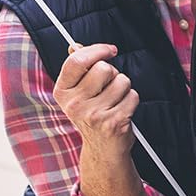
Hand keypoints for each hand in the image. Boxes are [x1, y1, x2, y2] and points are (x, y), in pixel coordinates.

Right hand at [54, 42, 138, 160]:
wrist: (103, 149)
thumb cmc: (93, 115)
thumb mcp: (79, 93)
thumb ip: (78, 69)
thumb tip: (75, 46)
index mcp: (62, 93)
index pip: (76, 61)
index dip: (97, 50)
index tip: (109, 50)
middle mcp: (74, 104)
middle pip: (104, 68)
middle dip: (113, 74)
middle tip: (109, 89)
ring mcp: (93, 115)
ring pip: (122, 81)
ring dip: (124, 88)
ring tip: (115, 102)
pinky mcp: (113, 122)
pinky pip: (133, 95)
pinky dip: (132, 101)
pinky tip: (123, 112)